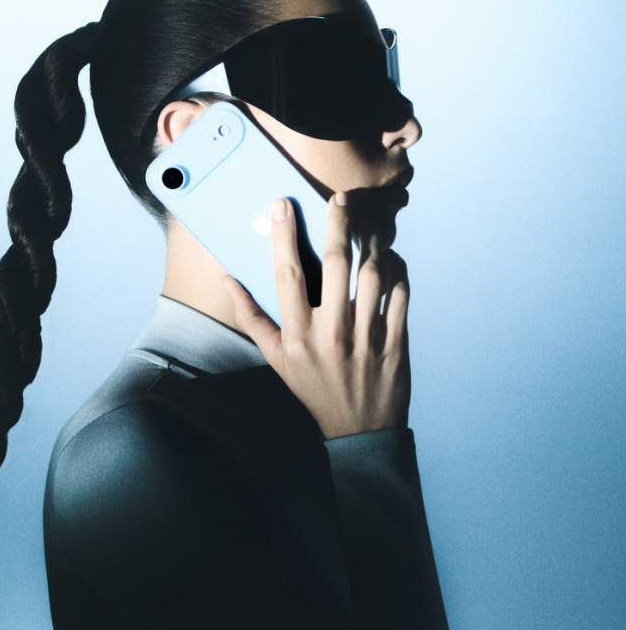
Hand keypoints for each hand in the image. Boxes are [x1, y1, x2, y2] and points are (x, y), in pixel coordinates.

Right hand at [224, 192, 410, 439]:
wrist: (359, 431)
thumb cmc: (313, 389)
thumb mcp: (276, 360)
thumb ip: (253, 320)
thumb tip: (228, 282)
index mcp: (298, 337)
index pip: (287, 276)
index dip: (283, 237)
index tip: (282, 205)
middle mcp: (330, 335)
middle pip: (335, 265)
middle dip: (337, 224)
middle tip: (341, 198)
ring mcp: (366, 339)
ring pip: (372, 276)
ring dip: (372, 244)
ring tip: (368, 227)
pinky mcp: (395, 344)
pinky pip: (401, 296)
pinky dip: (398, 272)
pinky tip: (391, 259)